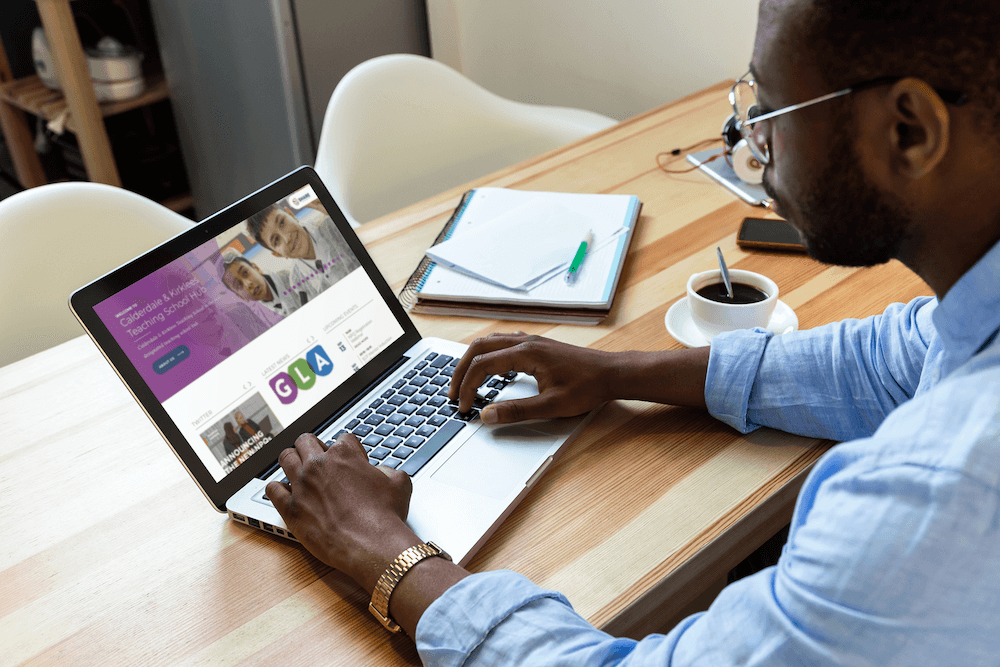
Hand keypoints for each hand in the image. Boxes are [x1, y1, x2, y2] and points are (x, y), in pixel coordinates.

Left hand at [266, 432, 420, 592]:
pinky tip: (284, 492)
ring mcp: (302, 485)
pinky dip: (277, 489)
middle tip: (317, 460)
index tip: (347, 461)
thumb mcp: (399, 484)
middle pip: (306, 441)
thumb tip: (382, 472)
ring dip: (292, 460)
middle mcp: (319, 464)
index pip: (341, 439)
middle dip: (313, 447)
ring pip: (286, 457)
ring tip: (297, 469)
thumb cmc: (385, 516)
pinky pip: (272, 489)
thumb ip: (388, 470)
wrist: (372, 544)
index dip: (346, 450)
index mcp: (345, 454)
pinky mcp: (290, 507)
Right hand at [449, 332, 618, 423]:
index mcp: (526, 353)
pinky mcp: (538, 346)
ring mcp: (532, 341)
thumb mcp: (551, 406)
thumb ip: (516, 411)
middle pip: (480, 348)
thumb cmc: (587, 387)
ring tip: (466, 381)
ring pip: (491, 342)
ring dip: (474, 360)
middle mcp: (526, 342)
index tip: (463, 406)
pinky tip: (492, 370)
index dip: (467, 386)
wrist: (611, 374)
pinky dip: (489, 355)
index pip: (483, 365)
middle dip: (462, 370)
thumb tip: (487, 416)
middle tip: (453, 392)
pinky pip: (504, 343)